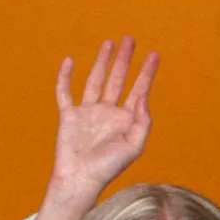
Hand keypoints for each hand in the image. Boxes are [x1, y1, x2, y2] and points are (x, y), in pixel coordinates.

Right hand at [31, 39, 156, 219]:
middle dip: (125, 60)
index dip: (147, 72)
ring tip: (110, 43)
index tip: (154, 54)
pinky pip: (65, 91)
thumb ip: (143, 121)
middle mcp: (108, 113)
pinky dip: (66, 76)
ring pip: (95, 80)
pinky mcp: (69, 115)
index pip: (139, 90)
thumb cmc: (109, 168)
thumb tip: (143, 97)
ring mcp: (88, 112)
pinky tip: (70, 60)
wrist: (80, 179)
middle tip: (130, 39)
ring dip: (103, 61)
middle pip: (118, 79)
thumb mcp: (134, 146)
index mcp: (126, 120)